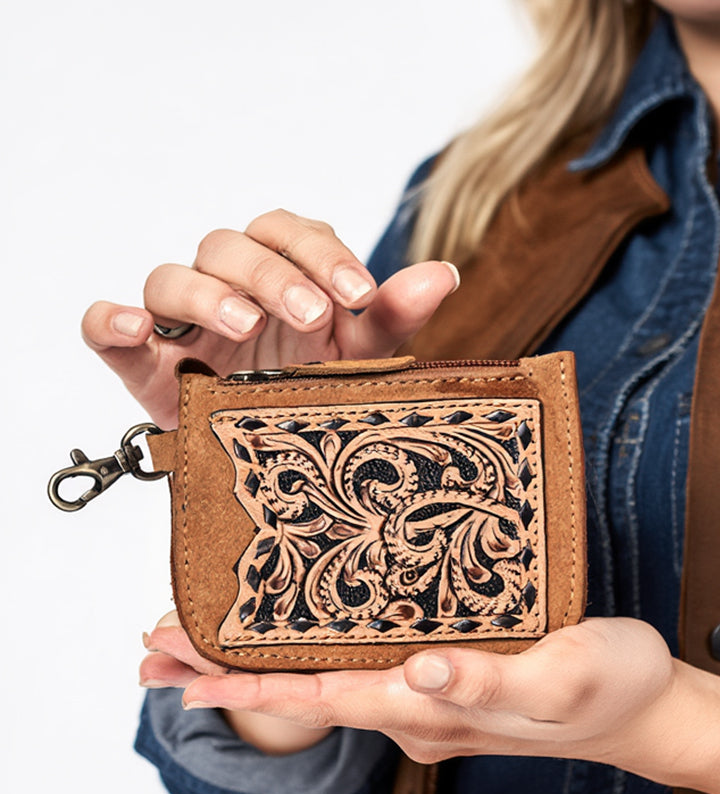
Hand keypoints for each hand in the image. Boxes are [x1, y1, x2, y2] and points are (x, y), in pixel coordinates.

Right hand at [83, 210, 459, 427]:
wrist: (278, 466)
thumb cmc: (316, 394)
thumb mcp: (360, 360)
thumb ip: (392, 316)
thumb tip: (445, 273)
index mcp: (282, 274)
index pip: (291, 232)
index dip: (322, 254)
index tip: (359, 296)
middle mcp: (228, 287)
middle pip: (230, 244)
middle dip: (273, 274)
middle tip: (312, 316)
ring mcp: (181, 324)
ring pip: (170, 276)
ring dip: (207, 293)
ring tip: (245, 326)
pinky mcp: (142, 364)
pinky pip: (104, 327)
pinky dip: (111, 321)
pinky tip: (136, 330)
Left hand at [141, 611, 719, 793]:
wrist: (652, 711)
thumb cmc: (616, 691)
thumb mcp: (563, 678)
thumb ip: (489, 682)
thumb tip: (416, 671)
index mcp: (438, 709)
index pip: (324, 699)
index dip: (249, 688)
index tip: (182, 676)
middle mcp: (423, 709)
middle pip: (311, 690)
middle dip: (235, 673)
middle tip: (163, 646)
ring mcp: (437, 697)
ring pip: (335, 676)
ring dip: (271, 659)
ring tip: (211, 637)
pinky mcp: (456, 677)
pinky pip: (371, 662)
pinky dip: (324, 646)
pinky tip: (314, 626)